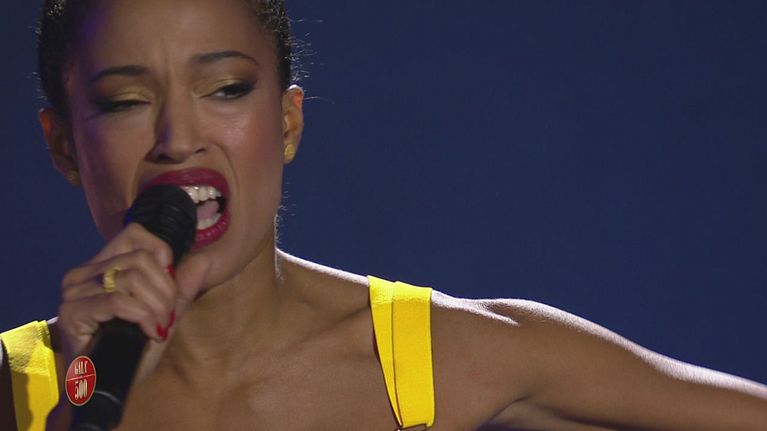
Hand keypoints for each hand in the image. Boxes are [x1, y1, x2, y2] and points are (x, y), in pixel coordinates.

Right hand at [56, 222, 209, 365]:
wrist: (105, 388)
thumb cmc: (131, 350)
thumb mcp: (163, 315)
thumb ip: (181, 289)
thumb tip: (204, 261)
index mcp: (101, 266)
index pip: (135, 234)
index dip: (161, 255)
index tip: (170, 287)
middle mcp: (83, 273)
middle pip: (140, 259)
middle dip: (165, 289)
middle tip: (168, 316)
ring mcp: (74, 291)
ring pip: (131, 278)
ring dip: (156, 306)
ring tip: (160, 327)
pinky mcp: (72, 313)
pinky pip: (119, 302)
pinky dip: (143, 316)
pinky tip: (150, 332)